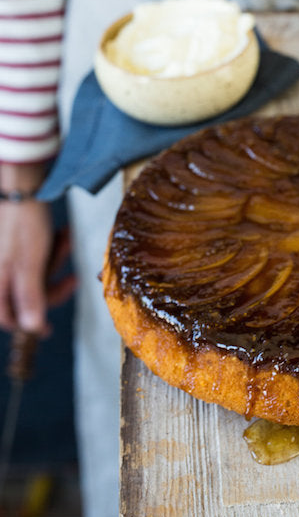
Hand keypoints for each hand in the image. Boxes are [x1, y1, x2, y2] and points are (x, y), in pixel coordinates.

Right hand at [0, 162, 75, 335]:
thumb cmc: (23, 223)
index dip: (28, 324)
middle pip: (27, 295)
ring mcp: (7, 258)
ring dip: (56, 259)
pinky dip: (51, 248)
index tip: (49, 330)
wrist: (22, 186)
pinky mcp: (15, 245)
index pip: (7, 317)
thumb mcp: (29, 265)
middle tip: (74, 277)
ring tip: (67, 239)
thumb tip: (32, 328)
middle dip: (52, 282)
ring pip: (35, 273)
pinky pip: (36, 256)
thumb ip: (30, 297)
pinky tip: (62, 234)